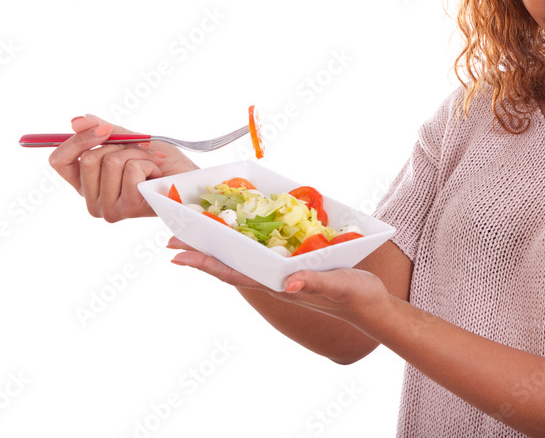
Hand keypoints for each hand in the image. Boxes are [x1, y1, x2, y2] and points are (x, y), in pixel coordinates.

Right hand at [48, 114, 198, 221]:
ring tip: (151, 165)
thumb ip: (101, 131)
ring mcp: (109, 208)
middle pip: (88, 158)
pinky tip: (156, 176)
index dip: (76, 140)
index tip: (102, 128)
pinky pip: (130, 168)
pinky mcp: (128, 208)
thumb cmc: (161, 163)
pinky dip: (148, 162)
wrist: (189, 178)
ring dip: (137, 154)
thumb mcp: (128, 140)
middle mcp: (92, 201)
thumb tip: (75, 120)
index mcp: (86, 185)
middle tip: (139, 153)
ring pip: (110, 161)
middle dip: (119, 146)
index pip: (59, 161)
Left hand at [166, 236, 393, 325]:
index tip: (178, 254)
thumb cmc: (355, 296)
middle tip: (174, 240)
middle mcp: (273, 282)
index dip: (205, 263)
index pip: (233, 273)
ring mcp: (281, 278)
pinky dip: (242, 247)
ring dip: (217, 250)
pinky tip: (240, 239)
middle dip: (201, 254)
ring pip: (240, 263)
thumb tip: (287, 282)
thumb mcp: (338, 285)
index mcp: (278, 285)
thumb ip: (314, 282)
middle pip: (229, 267)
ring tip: (197, 237)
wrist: (371, 308)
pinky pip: (259, 257)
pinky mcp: (292, 271)